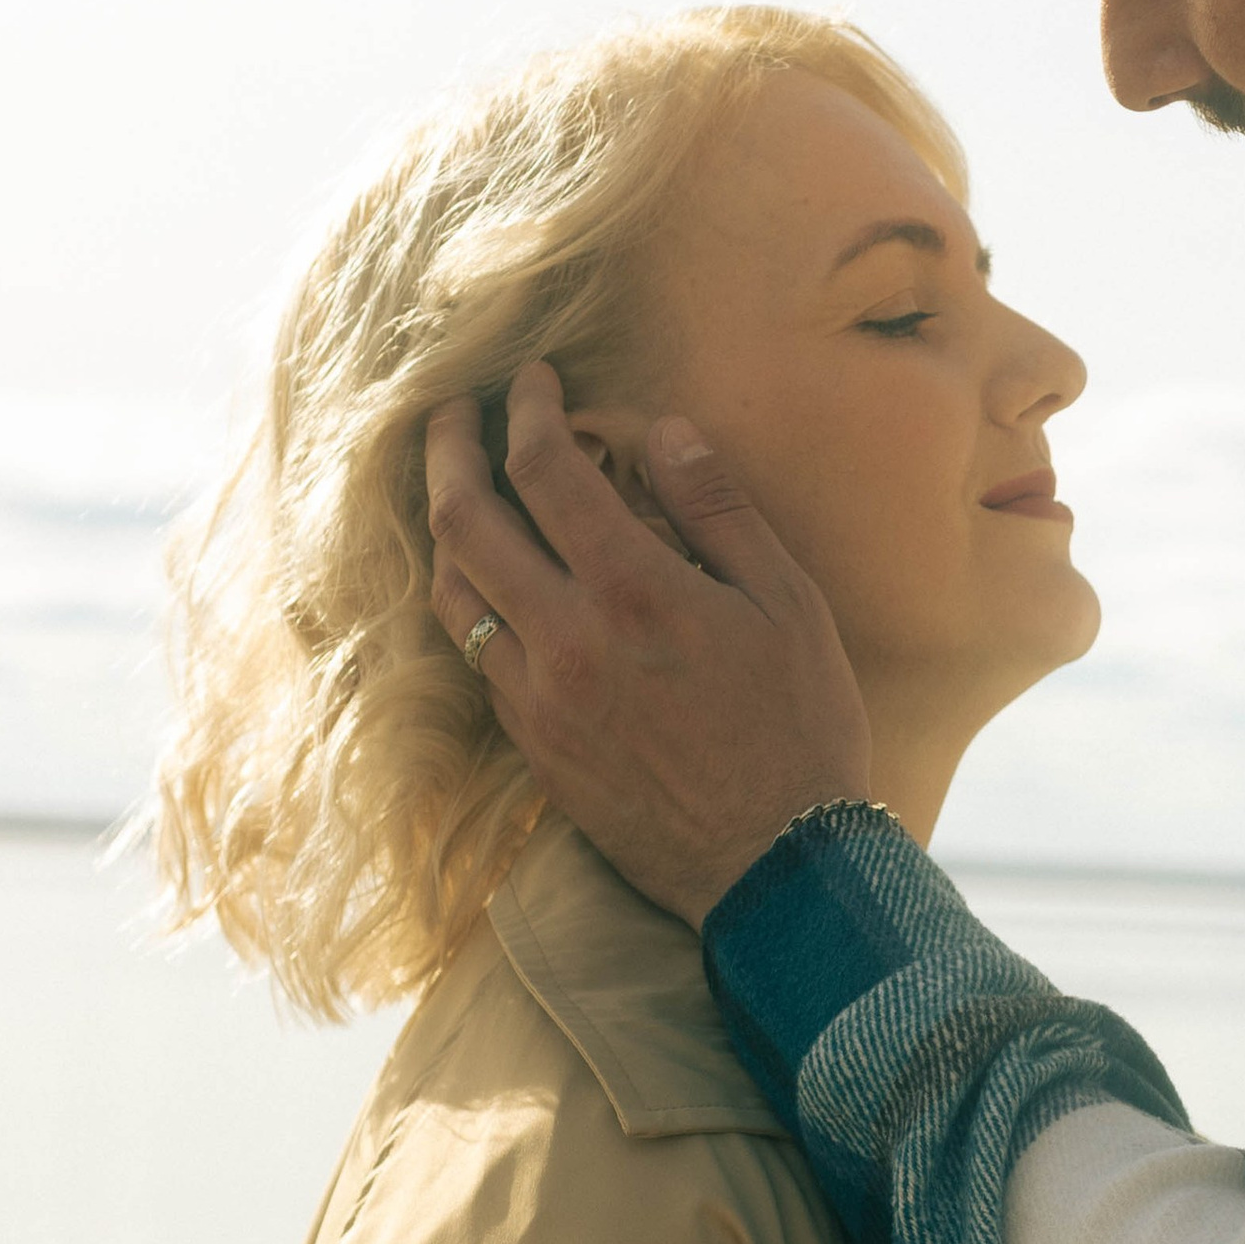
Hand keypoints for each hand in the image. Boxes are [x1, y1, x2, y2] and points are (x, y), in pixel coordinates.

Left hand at [425, 363, 872, 928]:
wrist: (775, 864)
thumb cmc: (800, 728)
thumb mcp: (789, 604)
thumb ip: (719, 511)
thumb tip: (664, 431)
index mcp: (634, 592)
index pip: (544, 469)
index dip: (528, 408)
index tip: (533, 378)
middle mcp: (566, 640)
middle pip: (464, 521)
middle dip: (450, 450)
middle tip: (453, 412)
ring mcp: (538, 698)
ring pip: (450, 593)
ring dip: (444, 528)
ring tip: (456, 491)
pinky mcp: (533, 745)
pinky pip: (473, 656)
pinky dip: (468, 601)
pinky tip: (489, 583)